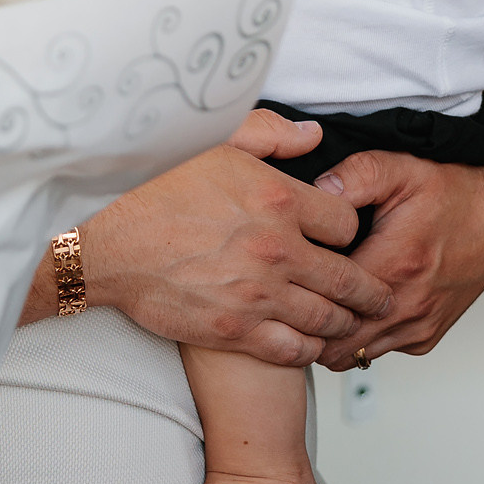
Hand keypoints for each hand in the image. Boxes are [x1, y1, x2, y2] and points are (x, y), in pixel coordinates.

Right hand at [71, 111, 394, 364]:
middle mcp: (278, 249)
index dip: (350, 231)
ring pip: (327, 318)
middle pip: (350, 279)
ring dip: (345, 323)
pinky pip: (293, 349)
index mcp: (280, 198)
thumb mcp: (215, 139)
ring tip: (352, 324)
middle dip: (370, 290)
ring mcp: (258, 294)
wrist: (103, 237)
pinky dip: (308, 349)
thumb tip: (314, 136)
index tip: (344, 239)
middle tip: (381, 297)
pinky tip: (309, 343)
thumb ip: (272, 135)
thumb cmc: (152, 185)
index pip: (347, 223)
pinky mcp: (234, 330)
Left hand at [311, 153, 483, 366]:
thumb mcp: (401, 168)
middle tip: (296, 294)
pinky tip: (355, 305)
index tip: (289, 276)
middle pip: (332, 343)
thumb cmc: (453, 194)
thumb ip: (354, 175)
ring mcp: (418, 326)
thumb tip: (315, 189)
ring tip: (321, 301)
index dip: (298, 293)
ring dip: (332, 335)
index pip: (324, 303)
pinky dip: (361, 336)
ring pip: (352, 356)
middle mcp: (408, 304)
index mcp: (396, 264)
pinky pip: (378, 351)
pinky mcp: (425, 337)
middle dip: (307, 323)